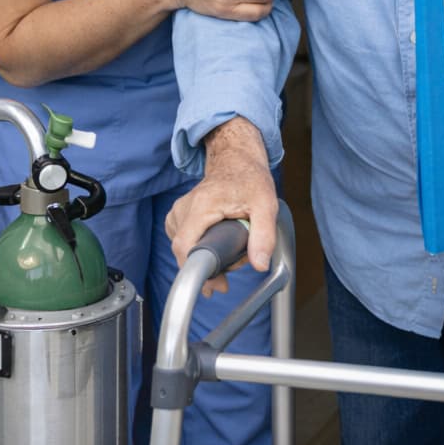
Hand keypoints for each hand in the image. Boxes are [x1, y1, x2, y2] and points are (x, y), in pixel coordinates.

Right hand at [165, 117, 277, 295]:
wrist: (236, 160)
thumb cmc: (250, 178)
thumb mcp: (266, 204)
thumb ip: (264, 235)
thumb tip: (259, 265)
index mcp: (202, 205)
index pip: (186, 248)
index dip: (199, 272)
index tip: (217, 284)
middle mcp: (184, 208)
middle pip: (186, 252)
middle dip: (211, 266)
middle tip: (236, 261)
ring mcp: (178, 212)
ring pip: (185, 249)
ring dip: (207, 256)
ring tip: (231, 246)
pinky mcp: (178, 216)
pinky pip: (184, 242)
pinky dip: (201, 247)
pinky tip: (218, 241)